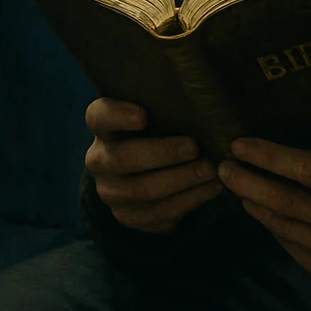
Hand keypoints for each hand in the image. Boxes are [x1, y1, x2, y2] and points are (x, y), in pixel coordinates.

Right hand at [84, 97, 223, 233]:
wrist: (144, 172)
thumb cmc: (157, 131)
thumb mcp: (155, 114)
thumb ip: (166, 105)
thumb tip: (200, 93)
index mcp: (103, 128)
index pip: (99, 117)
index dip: (118, 116)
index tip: (143, 115)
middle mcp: (100, 161)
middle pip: (124, 158)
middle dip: (163, 153)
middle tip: (195, 147)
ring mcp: (112, 193)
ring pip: (144, 190)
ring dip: (182, 180)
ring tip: (211, 170)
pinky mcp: (129, 216)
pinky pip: (158, 214)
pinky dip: (189, 201)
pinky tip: (211, 189)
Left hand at [217, 138, 310, 300]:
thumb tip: (287, 156)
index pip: (308, 169)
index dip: (269, 156)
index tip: (240, 144)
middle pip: (285, 201)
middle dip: (247, 182)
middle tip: (223, 167)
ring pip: (283, 226)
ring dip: (254, 205)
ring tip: (236, 186)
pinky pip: (292, 247)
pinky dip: (274, 227)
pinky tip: (262, 212)